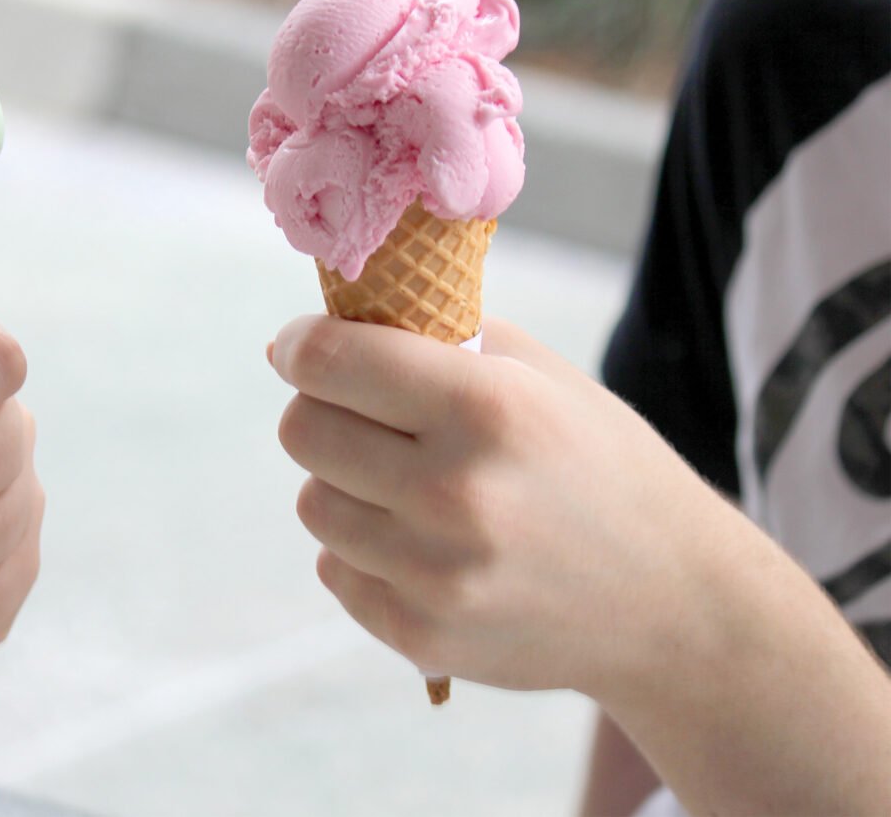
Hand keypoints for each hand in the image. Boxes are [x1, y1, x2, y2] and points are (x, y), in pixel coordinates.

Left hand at [270, 314, 746, 698]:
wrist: (677, 603)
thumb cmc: (597, 466)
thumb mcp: (538, 375)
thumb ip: (429, 338)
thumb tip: (295, 345)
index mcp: (487, 408)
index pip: (329, 360)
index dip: (302, 345)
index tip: (304, 347)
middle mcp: (455, 492)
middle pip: (302, 430)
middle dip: (322, 411)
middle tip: (365, 417)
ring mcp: (436, 573)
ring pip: (313, 502)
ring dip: (343, 485)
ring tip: (407, 486)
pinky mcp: (422, 634)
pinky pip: (335, 569)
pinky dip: (363, 551)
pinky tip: (423, 545)